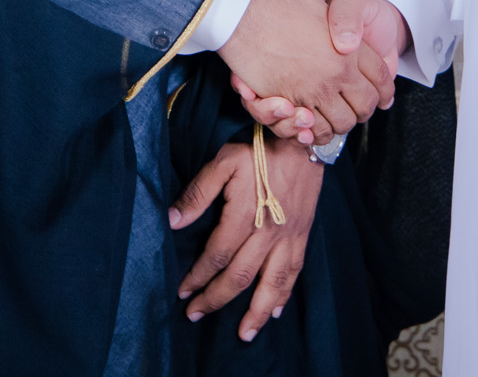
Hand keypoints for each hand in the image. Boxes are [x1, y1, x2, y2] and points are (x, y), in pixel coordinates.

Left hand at [171, 138, 322, 341]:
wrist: (304, 142)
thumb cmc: (260, 151)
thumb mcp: (223, 162)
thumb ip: (198, 193)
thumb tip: (172, 221)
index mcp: (245, 214)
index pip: (216, 255)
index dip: (198, 276)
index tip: (182, 290)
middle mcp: (268, 232)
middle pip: (240, 276)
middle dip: (215, 299)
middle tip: (195, 314)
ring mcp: (288, 237)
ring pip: (271, 283)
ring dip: (256, 312)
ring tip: (243, 334)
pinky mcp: (302, 236)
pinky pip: (294, 272)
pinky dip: (284, 295)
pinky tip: (276, 311)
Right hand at [217, 0, 391, 136]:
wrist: (241, 16)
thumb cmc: (277, 1)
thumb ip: (338, 8)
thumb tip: (344, 16)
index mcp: (350, 48)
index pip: (381, 76)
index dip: (386, 89)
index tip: (384, 95)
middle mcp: (336, 73)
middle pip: (366, 105)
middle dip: (366, 109)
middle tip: (359, 107)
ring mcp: (314, 91)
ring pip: (343, 122)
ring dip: (343, 122)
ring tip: (338, 116)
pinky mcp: (290, 103)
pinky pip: (315, 130)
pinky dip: (319, 132)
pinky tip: (316, 124)